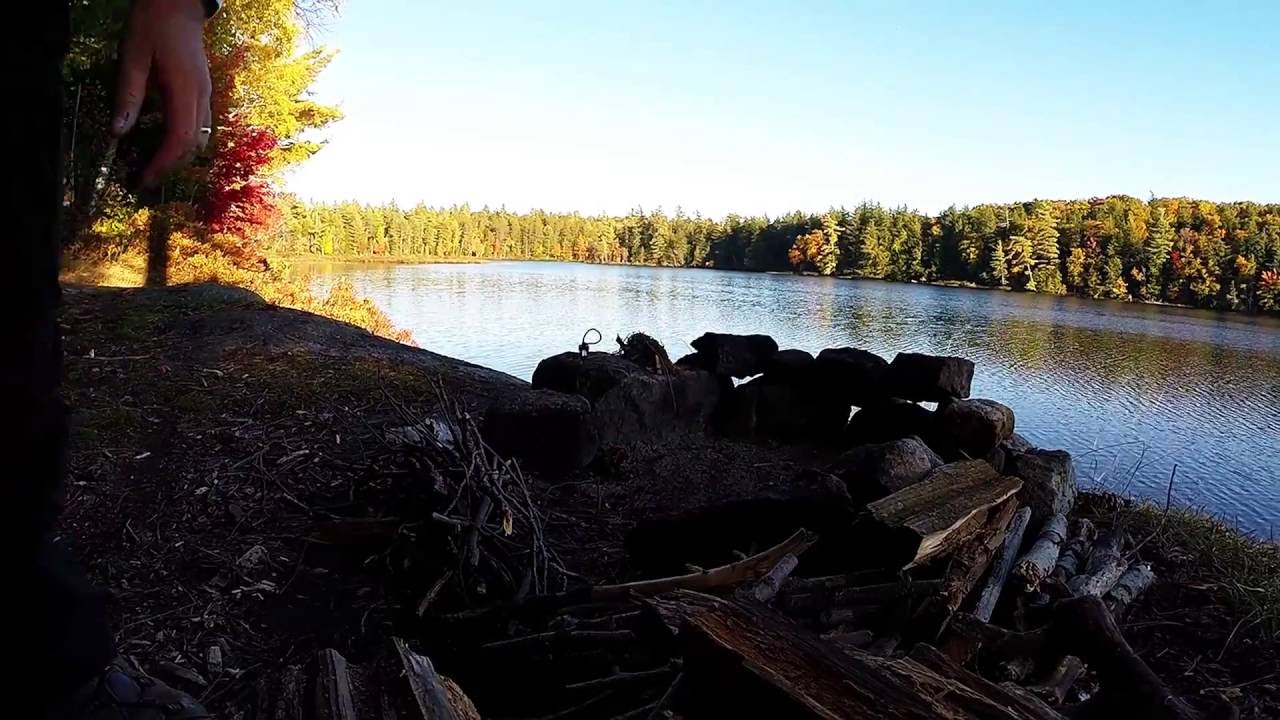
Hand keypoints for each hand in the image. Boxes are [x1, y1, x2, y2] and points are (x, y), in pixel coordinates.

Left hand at [111, 0, 211, 188]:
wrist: (178, 5)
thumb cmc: (153, 26)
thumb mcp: (132, 58)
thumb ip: (128, 97)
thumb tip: (118, 133)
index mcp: (185, 90)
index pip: (179, 139)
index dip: (162, 164)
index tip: (143, 179)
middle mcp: (202, 97)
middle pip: (194, 146)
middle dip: (170, 166)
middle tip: (144, 179)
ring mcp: (206, 95)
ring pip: (200, 139)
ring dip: (179, 157)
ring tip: (153, 165)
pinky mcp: (203, 93)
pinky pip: (199, 127)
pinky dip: (183, 143)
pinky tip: (164, 144)